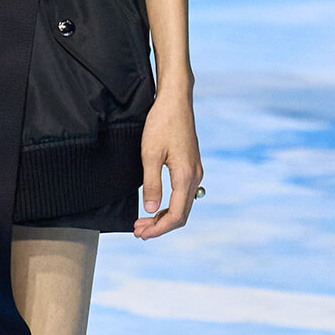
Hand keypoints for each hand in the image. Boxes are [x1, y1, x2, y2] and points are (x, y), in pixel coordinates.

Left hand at [134, 89, 202, 238]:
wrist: (175, 100)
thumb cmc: (161, 123)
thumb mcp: (150, 154)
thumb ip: (151, 184)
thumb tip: (150, 209)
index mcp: (185, 176)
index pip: (175, 215)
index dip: (158, 229)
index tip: (141, 233)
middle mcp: (195, 176)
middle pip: (181, 214)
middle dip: (160, 226)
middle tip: (139, 231)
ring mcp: (195, 171)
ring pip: (183, 205)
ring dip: (164, 216)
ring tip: (143, 221)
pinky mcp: (191, 165)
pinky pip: (183, 194)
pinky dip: (170, 205)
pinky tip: (156, 205)